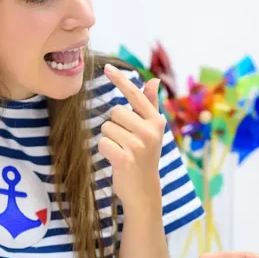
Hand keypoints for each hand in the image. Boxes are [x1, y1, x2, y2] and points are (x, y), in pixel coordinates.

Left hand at [99, 64, 166, 207]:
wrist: (144, 190)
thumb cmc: (145, 156)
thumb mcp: (151, 130)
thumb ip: (150, 104)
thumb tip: (154, 80)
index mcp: (156, 121)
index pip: (135, 95)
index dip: (120, 80)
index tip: (106, 67)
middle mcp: (150, 131)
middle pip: (115, 111)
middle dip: (115, 125)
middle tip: (126, 142)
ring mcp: (138, 145)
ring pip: (106, 127)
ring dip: (109, 139)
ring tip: (122, 151)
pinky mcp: (125, 158)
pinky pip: (102, 143)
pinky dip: (105, 151)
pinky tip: (116, 160)